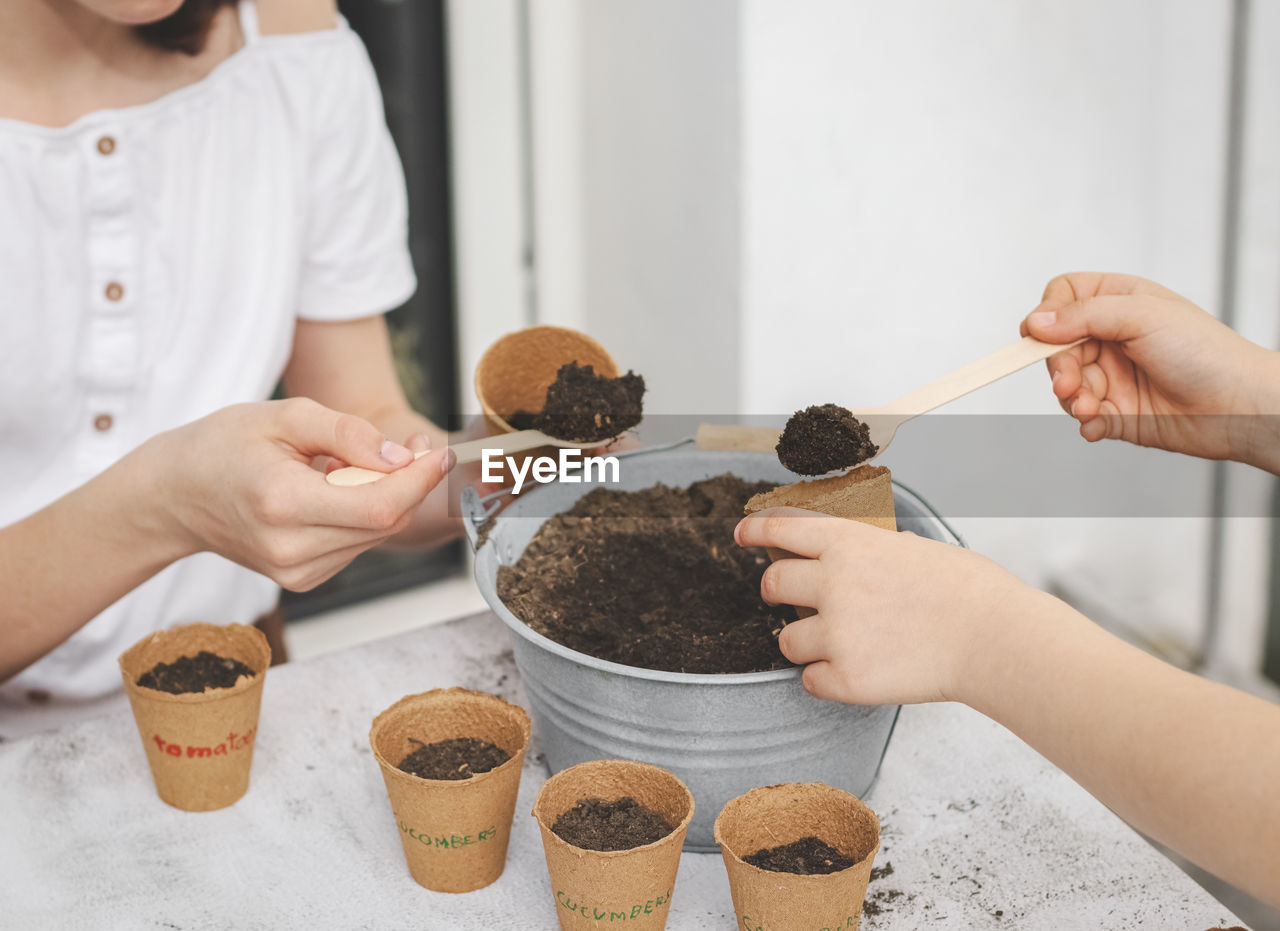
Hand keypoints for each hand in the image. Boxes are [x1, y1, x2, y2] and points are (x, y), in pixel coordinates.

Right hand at [145, 398, 454, 589]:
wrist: (175, 495)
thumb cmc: (224, 446)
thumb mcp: (284, 415)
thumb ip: (348, 433)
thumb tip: (402, 457)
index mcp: (283, 504)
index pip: (378, 505)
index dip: (419, 480)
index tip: (438, 452)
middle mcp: (291, 549)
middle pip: (384, 522)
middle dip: (410, 483)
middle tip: (410, 446)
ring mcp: (296, 572)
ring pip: (376, 535)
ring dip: (386, 498)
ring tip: (352, 464)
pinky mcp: (303, 580)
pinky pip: (357, 544)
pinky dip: (361, 515)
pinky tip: (333, 492)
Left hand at [735, 508, 1040, 705]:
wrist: (996, 638)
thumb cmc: (968, 589)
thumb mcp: (910, 547)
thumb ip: (867, 552)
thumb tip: (845, 557)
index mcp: (847, 543)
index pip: (780, 529)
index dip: (755, 530)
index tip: (742, 534)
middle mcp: (832, 584)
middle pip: (771, 586)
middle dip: (778, 593)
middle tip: (796, 601)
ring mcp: (836, 634)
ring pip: (787, 640)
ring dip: (807, 642)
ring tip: (848, 642)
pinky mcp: (846, 679)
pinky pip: (810, 681)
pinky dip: (828, 679)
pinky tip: (858, 671)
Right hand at [1022, 272, 1279, 469]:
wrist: (1239, 407)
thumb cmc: (1207, 353)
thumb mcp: (1142, 317)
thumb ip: (1084, 315)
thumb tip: (1037, 322)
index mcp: (1119, 303)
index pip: (1063, 297)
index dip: (1047, 314)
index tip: (1041, 334)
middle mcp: (1113, 337)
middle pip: (1057, 347)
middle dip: (1059, 367)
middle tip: (1069, 384)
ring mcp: (1113, 375)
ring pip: (1066, 385)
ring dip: (1072, 399)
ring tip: (1090, 408)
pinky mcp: (1117, 411)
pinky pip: (1083, 416)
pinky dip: (1085, 422)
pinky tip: (1097, 423)